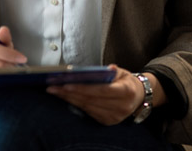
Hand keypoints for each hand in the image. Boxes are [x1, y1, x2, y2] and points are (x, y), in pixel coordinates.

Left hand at [46, 65, 161, 124]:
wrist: (138, 97)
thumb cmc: (126, 81)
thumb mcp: (122, 72)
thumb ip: (112, 71)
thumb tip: (104, 69)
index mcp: (126, 92)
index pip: (101, 90)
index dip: (83, 88)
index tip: (66, 85)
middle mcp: (121, 107)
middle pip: (90, 100)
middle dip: (69, 93)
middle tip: (52, 86)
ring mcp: (114, 117)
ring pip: (87, 107)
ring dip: (68, 99)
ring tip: (54, 91)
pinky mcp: (107, 121)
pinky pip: (88, 112)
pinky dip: (75, 104)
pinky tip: (65, 97)